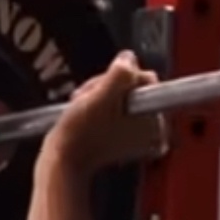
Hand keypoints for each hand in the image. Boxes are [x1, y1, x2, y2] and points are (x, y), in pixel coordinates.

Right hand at [43, 51, 168, 174]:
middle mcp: (151, 133)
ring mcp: (135, 137)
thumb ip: (123, 71)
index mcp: (156, 125)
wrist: (63, 161)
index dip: (122, 77)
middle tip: (92, 98)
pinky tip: (86, 111)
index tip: (106, 88)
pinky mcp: (119, 138)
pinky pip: (113, 109)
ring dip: (100, 94)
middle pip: (133, 87)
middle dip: (109, 87)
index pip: (146, 79)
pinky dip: (99, 106)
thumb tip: (129, 59)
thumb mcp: (104, 93)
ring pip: (120, 95)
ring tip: (85, 105)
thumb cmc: (83, 132)